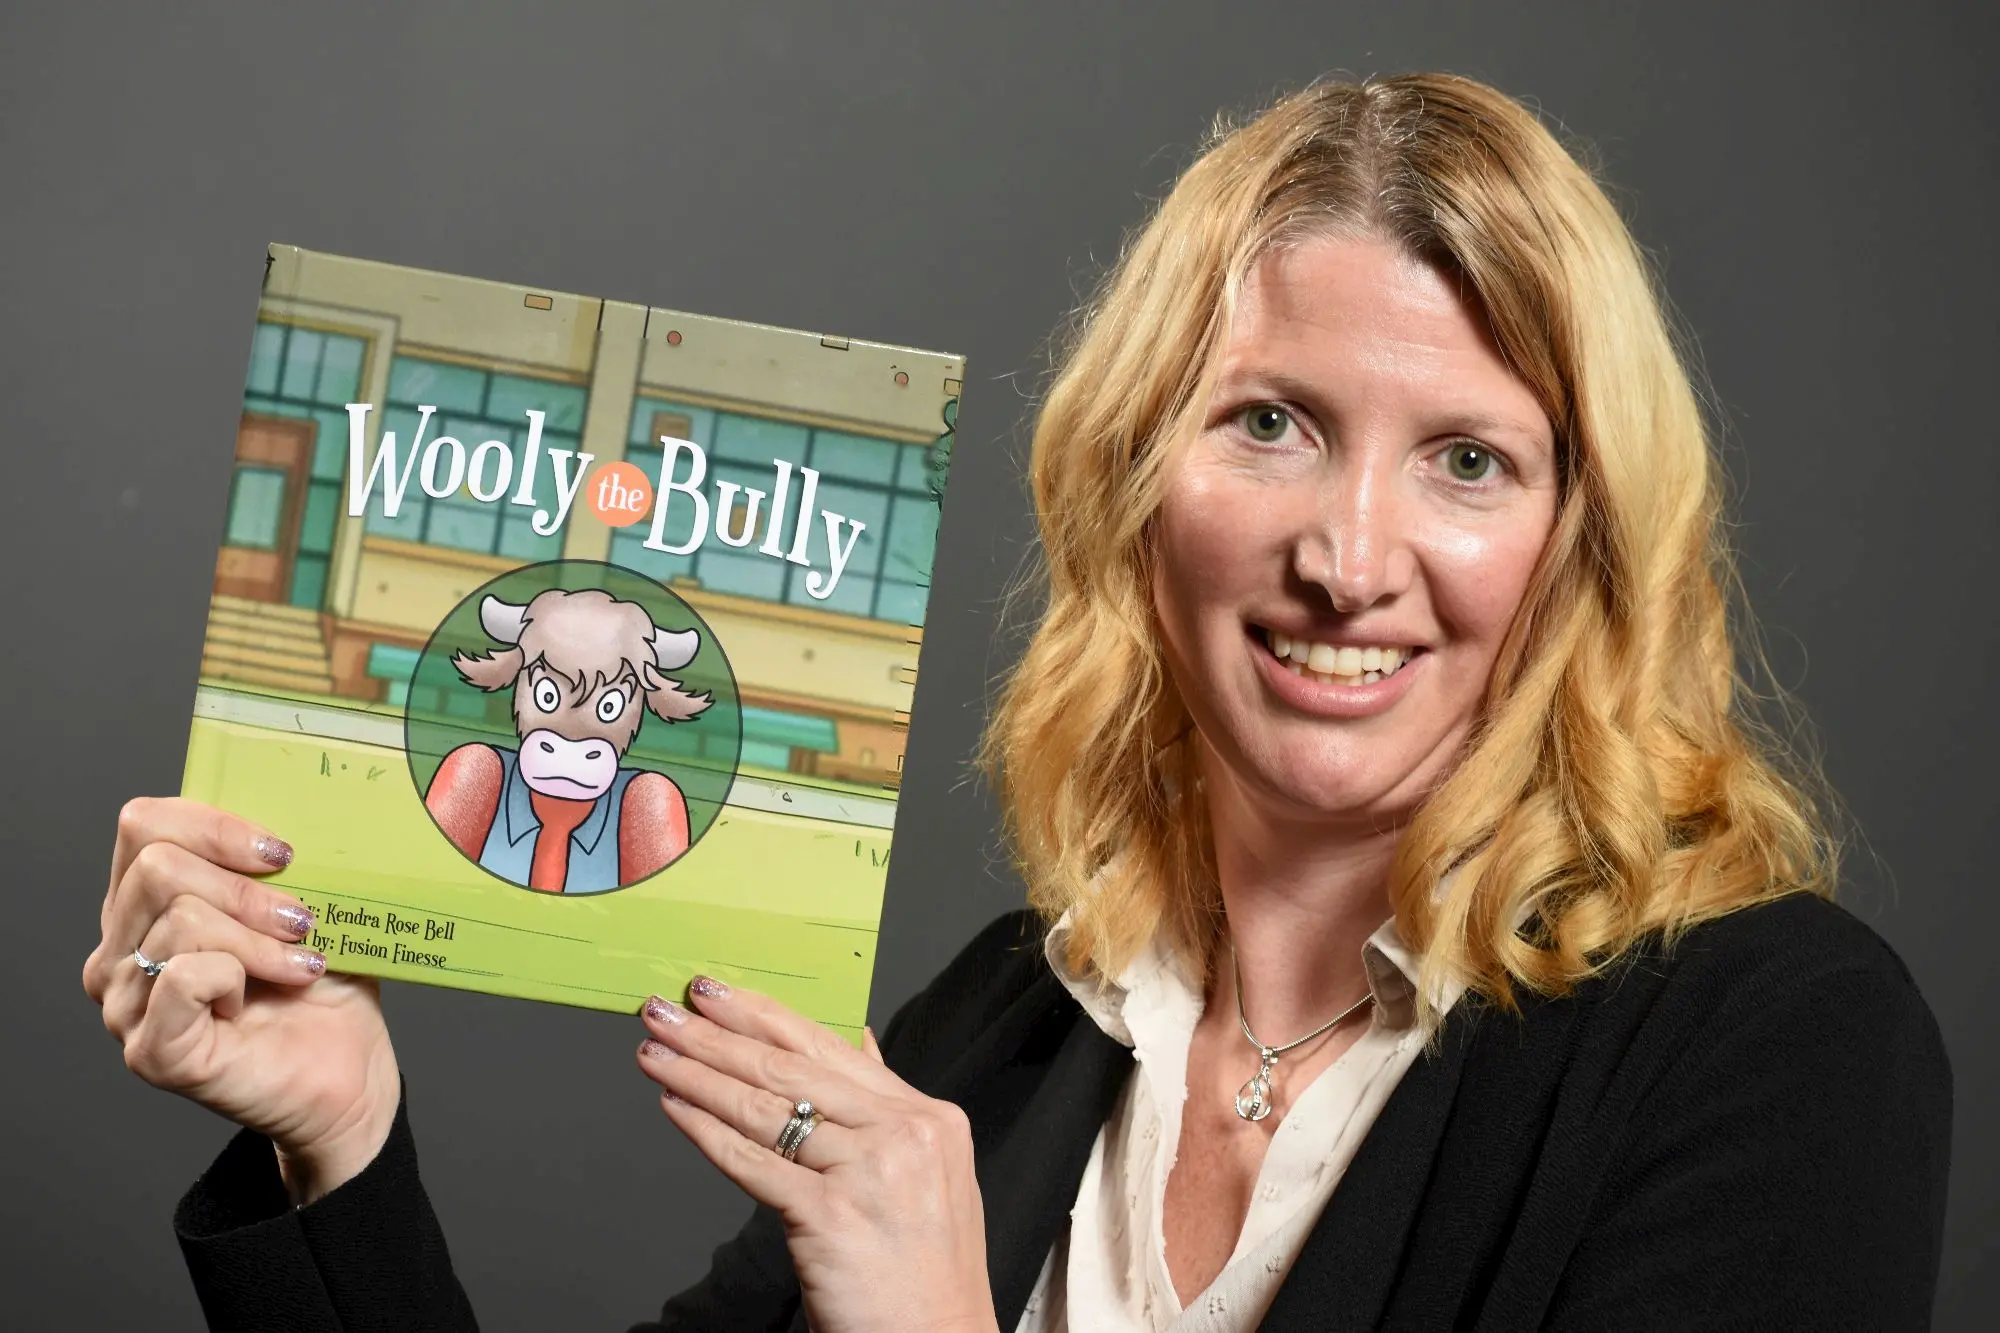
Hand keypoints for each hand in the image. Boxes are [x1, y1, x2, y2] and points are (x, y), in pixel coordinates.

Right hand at [82, 798, 400, 1203]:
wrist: (347, 1073)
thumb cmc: (321, 988)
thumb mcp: (304, 903)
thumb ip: (275, 862)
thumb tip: (293, 810)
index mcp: (146, 905)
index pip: (142, 826)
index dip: (214, 824)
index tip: (282, 852)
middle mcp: (120, 951)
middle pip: (157, 869)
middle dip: (244, 889)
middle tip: (299, 921)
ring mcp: (126, 1004)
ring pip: (179, 921)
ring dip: (258, 940)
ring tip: (298, 964)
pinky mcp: (152, 1051)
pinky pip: (183, 978)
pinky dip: (236, 976)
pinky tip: (259, 998)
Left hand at [637, 979, 997, 1332]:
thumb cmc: (924, 1273)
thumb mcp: (928, 1175)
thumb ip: (887, 1111)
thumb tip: (858, 1041)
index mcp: (928, 1117)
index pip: (831, 1048)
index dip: (766, 1015)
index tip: (719, 995)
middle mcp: (905, 1134)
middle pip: (792, 1069)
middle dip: (719, 1034)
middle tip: (667, 1009)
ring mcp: (870, 1173)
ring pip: (766, 1109)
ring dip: (699, 1074)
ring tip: (657, 1052)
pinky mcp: (831, 1217)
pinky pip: (754, 1162)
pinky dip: (706, 1131)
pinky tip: (674, 1107)